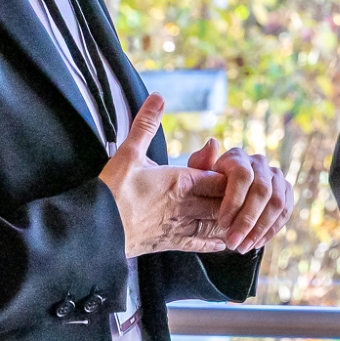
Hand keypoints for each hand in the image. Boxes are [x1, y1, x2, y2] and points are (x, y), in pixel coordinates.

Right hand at [98, 96, 226, 255]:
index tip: (234, 171)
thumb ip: (146, 124)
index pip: (220, 178)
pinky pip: (200, 243)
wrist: (97, 228)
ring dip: (229, 219)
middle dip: (234, 197)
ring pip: (216, 223)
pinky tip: (223, 243)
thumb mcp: (129, 151)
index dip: (230, 175)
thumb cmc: (113, 190)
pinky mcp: (170, 243)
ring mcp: (180, 226)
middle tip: (242, 194)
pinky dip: (215, 242)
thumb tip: (158, 97)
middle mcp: (186, 204)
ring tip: (240, 216)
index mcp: (181, 181)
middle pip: (223, 201)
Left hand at [184, 137, 293, 252]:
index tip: (222, 224)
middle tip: (233, 243)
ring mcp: (276, 176)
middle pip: (262, 191)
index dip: (234, 201)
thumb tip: (212, 143)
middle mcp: (260, 163)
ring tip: (243, 247)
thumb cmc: (207, 186)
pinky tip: (256, 243)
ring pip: (277, 203)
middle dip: (247, 221)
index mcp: (237, 157)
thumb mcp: (197, 177)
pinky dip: (271, 230)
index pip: (243, 176)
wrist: (223, 193)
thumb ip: (200, 163)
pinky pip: (285, 211)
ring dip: (260, 229)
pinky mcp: (286, 190)